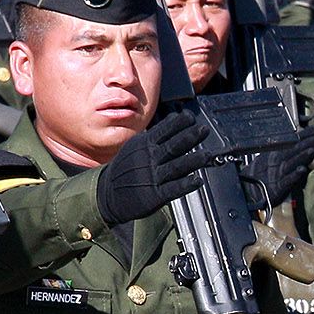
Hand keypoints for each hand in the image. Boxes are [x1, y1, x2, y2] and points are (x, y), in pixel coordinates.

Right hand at [96, 112, 215, 224]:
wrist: (107, 194)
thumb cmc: (125, 169)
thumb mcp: (136, 146)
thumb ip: (157, 134)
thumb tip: (175, 118)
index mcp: (145, 145)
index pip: (164, 130)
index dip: (180, 123)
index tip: (191, 117)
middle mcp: (149, 160)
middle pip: (173, 146)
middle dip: (190, 137)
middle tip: (204, 130)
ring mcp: (152, 177)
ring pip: (175, 166)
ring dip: (192, 160)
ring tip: (206, 155)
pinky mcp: (155, 195)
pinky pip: (173, 189)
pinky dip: (186, 185)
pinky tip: (197, 181)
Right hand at [245, 125, 313, 209]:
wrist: (248, 190)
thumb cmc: (264, 173)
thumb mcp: (274, 157)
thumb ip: (289, 150)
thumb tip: (307, 140)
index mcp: (278, 152)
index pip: (294, 141)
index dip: (306, 135)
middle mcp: (277, 160)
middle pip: (294, 150)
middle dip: (308, 143)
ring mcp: (277, 174)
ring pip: (291, 163)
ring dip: (302, 157)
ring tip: (312, 150)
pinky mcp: (277, 188)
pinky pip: (286, 181)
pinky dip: (293, 175)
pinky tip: (302, 170)